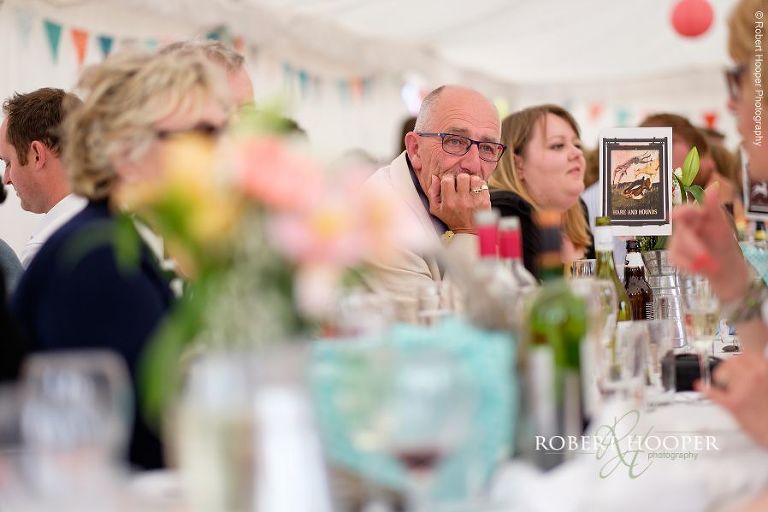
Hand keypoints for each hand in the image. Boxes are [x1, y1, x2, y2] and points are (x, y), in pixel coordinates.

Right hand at [427, 173, 489, 231]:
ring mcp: (475, 201)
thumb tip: (435, 177)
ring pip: (474, 179)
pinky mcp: (485, 201)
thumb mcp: (436, 209)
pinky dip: (480, 185)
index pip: (447, 179)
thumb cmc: (451, 219)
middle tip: (460, 186)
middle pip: (462, 177)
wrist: (468, 232)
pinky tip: (476, 191)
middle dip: (460, 179)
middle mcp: (462, 201)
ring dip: (471, 181)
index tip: (450, 184)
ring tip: (469, 188)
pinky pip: (483, 185)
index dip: (448, 179)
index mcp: (449, 202)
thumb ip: (433, 192)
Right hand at [668, 184, 749, 301]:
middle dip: (693, 246)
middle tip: (705, 258)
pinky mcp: (674, 254)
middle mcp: (684, 226)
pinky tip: (699, 268)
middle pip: (681, 232)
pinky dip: (688, 265)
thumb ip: (713, 208)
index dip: (680, 212)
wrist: (725, 268)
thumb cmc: (723, 244)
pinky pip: (675, 258)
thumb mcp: (722, 226)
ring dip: (694, 257)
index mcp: (697, 216)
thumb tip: (713, 187)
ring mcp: (677, 240)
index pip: (686, 211)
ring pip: (678, 246)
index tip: (674, 215)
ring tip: (710, 264)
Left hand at [699, 353, 767, 446]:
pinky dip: (704, 388)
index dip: (738, 360)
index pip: (745, 355)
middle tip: (728, 376)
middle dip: (728, 368)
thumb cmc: (767, 407)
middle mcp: (755, 377)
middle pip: (731, 362)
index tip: (735, 363)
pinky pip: (713, 392)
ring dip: (721, 378)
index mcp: (765, 370)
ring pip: (721, 373)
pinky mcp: (733, 404)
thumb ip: (759, 373)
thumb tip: (747, 366)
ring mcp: (743, 389)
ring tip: (726, 386)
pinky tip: (700, 385)